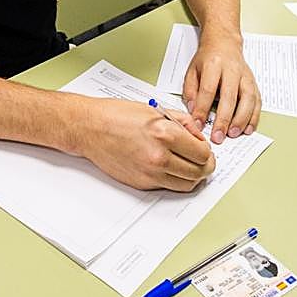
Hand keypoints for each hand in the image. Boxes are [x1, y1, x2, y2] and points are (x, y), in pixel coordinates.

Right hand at [76, 99, 214, 191]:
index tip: (204, 149)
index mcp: (165, 133)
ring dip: (193, 177)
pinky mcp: (141, 183)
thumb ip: (182, 122)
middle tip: (204, 161)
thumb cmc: (116, 115)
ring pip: (186, 185)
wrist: (90, 128)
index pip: (202, 153)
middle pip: (198, 172)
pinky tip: (170, 167)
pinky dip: (174, 179)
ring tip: (190, 166)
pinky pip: (168, 186)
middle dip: (205, 166)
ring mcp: (150, 173)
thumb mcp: (155, 110)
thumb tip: (198, 134)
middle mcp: (159, 156)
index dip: (207, 152)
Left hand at [183, 31, 260, 143]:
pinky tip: (248, 129)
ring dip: (241, 119)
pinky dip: (254, 117)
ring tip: (234, 134)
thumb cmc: (207, 58)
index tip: (198, 124)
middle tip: (218, 136)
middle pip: (230, 96)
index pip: (208, 89)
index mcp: (213, 64)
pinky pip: (257, 101)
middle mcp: (232, 70)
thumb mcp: (192, 70)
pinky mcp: (254, 82)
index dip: (203, 109)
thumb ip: (191, 91)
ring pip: (248, 99)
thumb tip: (193, 111)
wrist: (224, 42)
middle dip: (224, 119)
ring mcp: (245, 76)